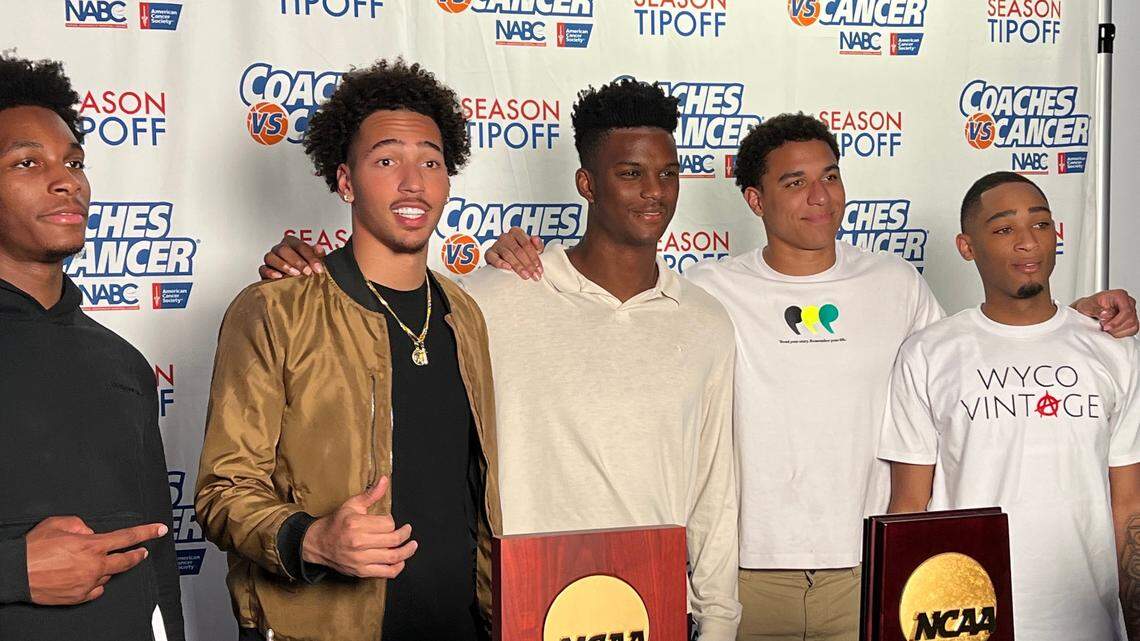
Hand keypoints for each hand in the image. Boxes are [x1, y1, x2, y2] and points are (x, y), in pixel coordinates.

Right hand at [25, 516, 167, 604]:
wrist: (15, 573)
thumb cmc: (33, 549)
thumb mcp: (58, 523)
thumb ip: (80, 524)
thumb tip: (90, 531)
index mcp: (92, 545)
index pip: (128, 537)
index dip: (147, 532)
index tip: (159, 530)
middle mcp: (94, 565)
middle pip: (127, 561)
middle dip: (138, 555)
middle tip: (143, 552)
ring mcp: (88, 583)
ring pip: (108, 575)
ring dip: (106, 568)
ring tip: (91, 563)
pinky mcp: (80, 597)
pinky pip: (96, 589)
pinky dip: (95, 582)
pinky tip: (86, 577)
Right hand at [260, 235, 325, 279]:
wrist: (296, 283)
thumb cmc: (305, 269)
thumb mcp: (314, 262)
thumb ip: (318, 255)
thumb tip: (319, 248)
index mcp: (292, 243)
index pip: (300, 246)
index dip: (310, 256)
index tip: (318, 268)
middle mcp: (280, 249)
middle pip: (283, 249)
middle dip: (297, 261)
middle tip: (307, 271)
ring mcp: (271, 259)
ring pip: (270, 257)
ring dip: (284, 265)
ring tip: (295, 274)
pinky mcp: (264, 270)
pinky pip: (262, 268)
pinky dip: (270, 272)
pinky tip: (279, 277)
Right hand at [301, 476, 415, 578]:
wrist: (318, 543)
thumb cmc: (336, 523)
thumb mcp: (351, 505)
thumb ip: (371, 494)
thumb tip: (385, 480)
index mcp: (356, 524)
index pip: (387, 523)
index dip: (392, 520)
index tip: (389, 520)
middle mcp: (358, 542)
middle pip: (393, 539)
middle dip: (405, 534)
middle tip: (407, 530)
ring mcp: (360, 559)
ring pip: (392, 557)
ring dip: (407, 551)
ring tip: (412, 546)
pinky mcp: (361, 571)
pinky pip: (385, 572)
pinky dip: (397, 567)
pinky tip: (401, 561)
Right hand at [485, 227, 544, 280]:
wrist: (503, 261)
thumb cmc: (520, 254)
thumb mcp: (531, 249)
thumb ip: (537, 245)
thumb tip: (535, 239)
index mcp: (516, 232)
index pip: (527, 244)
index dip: (534, 257)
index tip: (539, 269)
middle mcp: (506, 236)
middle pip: (518, 250)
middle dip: (528, 264)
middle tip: (534, 275)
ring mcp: (496, 244)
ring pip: (508, 255)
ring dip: (518, 266)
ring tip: (525, 276)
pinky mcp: (489, 253)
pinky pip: (494, 258)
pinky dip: (501, 263)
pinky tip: (508, 268)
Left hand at [1073, 289, 1137, 337]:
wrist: (1088, 308)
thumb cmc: (1089, 305)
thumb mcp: (1087, 306)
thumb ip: (1096, 309)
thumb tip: (1106, 314)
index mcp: (1120, 295)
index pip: (1126, 311)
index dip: (1116, 322)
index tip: (1106, 327)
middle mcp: (1128, 302)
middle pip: (1130, 319)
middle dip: (1116, 327)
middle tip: (1104, 327)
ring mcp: (1131, 311)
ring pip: (1133, 326)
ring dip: (1118, 331)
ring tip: (1106, 327)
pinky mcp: (1131, 320)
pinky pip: (1133, 330)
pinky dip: (1122, 333)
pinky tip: (1112, 330)